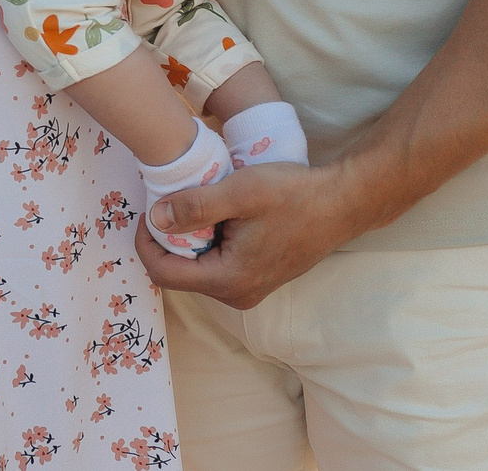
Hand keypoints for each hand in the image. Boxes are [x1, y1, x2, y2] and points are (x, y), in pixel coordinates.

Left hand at [133, 159, 375, 308]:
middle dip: (166, 239)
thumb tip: (154, 219)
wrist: (342, 203)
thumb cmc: (294, 195)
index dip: (145, 242)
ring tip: (192, 203)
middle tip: (167, 201)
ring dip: (187, 238)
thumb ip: (193, 208)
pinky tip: (216, 214)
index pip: (165, 273)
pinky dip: (207, 240)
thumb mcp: (239, 191)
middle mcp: (237, 295)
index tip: (146, 209)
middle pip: (179, 272)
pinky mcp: (258, 277)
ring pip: (198, 267)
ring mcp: (250, 289)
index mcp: (229, 281)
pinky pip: (217, 264)